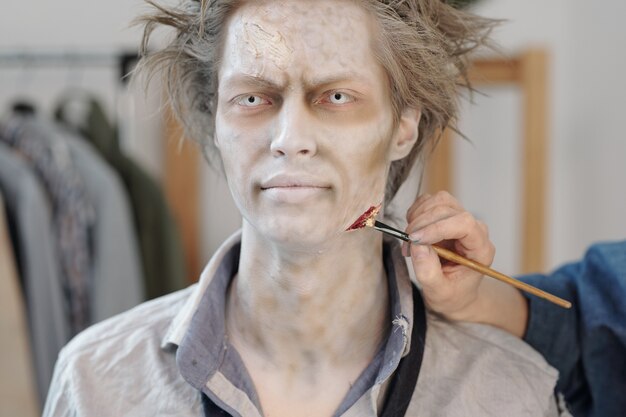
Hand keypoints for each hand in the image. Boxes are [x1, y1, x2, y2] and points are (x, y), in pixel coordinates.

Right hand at [404, 191, 494, 320]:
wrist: (456, 293)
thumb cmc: (452, 295)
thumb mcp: (439, 292)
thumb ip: (428, 272)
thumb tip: (417, 245)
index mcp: (480, 249)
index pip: (464, 223)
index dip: (437, 227)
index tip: (415, 240)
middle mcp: (474, 229)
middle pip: (447, 209)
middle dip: (421, 224)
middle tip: (407, 245)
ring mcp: (461, 220)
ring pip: (439, 201)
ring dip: (418, 216)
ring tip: (410, 240)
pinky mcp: (447, 216)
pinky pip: (430, 202)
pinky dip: (416, 213)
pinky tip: (413, 232)